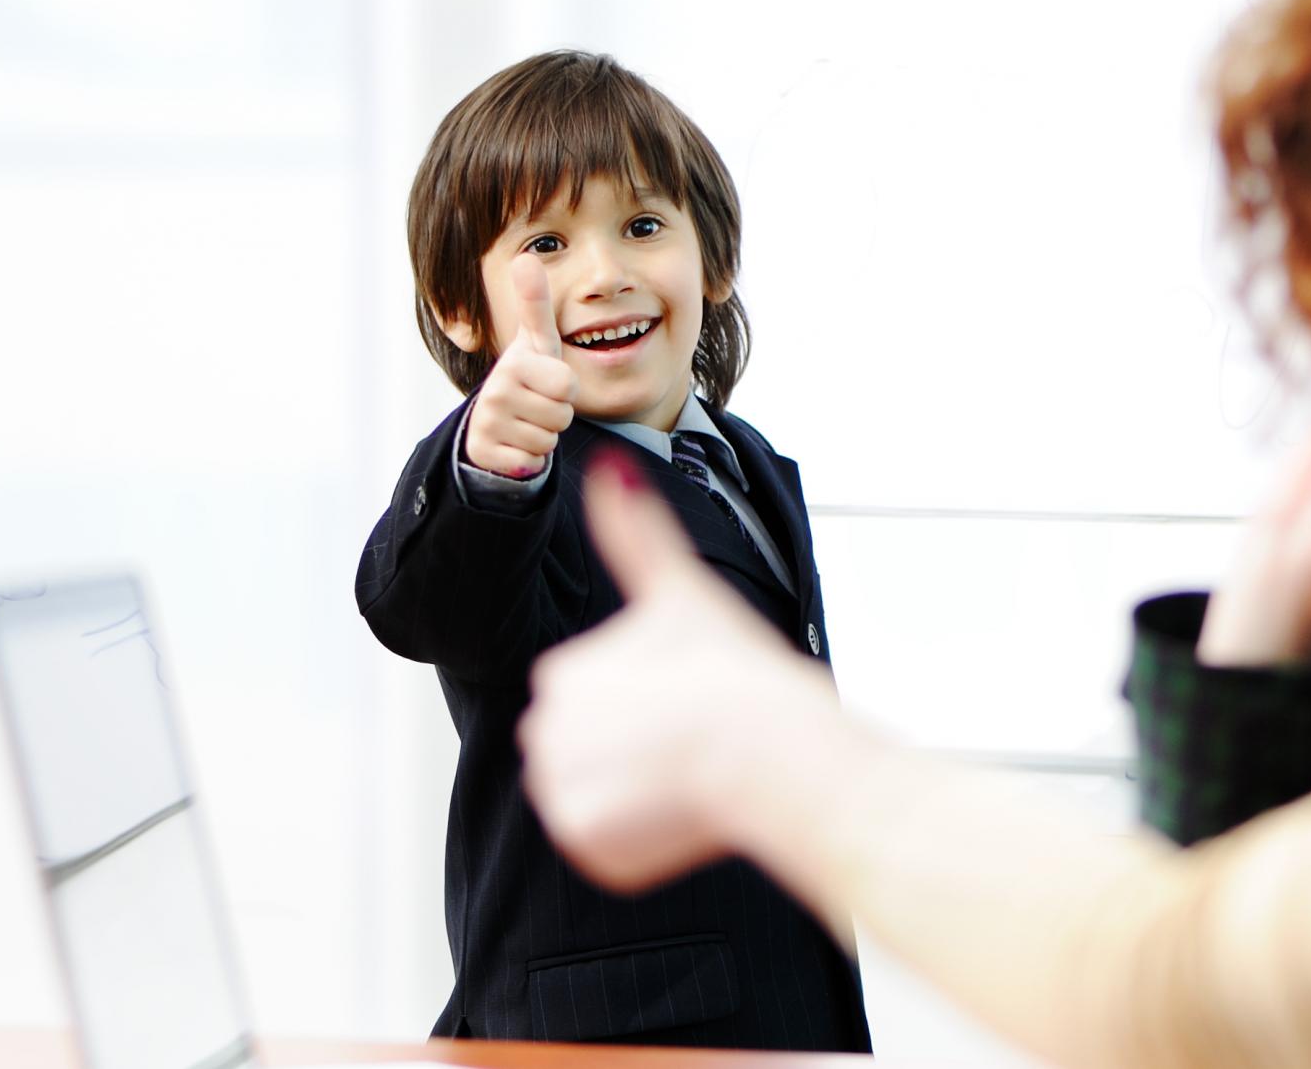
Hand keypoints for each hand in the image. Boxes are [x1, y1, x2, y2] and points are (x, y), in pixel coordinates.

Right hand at [465, 254, 576, 477]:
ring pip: (548, 442)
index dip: (565, 387)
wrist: (494, 417)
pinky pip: (531, 463)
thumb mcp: (536, 341)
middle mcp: (495, 391)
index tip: (546, 378)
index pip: (567, 386)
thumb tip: (525, 257)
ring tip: (527, 420)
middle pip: (561, 416)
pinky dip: (529, 458)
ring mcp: (488, 423)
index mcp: (514, 363)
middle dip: (556, 414)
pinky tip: (515, 442)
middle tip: (537, 403)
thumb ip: (535, 303)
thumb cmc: (528, 374)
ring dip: (544, 436)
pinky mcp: (484, 453)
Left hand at [518, 453, 844, 891]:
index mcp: (561, 673)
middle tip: (694, 738)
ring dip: (643, 794)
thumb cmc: (734, 671)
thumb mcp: (681, 592)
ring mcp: (561, 794)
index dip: (652, 699)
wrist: (766, 753)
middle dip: (640, 749)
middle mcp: (544, 734)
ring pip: (605, 797)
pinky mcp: (588, 845)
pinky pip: (612, 847)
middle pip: (597, 748)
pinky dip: (646, 839)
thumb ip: (636, 532)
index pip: (599, 696)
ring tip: (691, 774)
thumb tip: (608, 464)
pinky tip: (682, 814)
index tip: (689, 695)